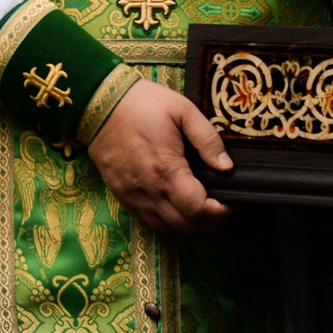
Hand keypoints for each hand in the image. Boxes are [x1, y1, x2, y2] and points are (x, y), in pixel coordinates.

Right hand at [86, 79, 231, 235]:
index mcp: (166, 171)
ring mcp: (133, 196)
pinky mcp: (122, 195)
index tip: (233, 201)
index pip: (199, 210)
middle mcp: (149, 191)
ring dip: (189, 223)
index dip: (222, 212)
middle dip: (210, 221)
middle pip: (186, 226)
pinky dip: (167, 220)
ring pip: (167, 228)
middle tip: (222, 205)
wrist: (99, 104)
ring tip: (200, 206)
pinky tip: (175, 203)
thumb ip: (208, 140)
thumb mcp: (182, 110)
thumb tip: (227, 166)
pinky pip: (148, 220)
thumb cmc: (142, 104)